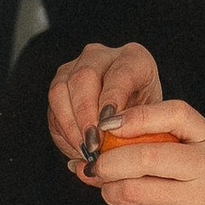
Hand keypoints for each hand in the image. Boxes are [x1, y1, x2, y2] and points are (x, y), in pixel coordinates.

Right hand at [47, 40, 161, 166]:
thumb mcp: (151, 120)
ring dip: (70, 124)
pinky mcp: (60, 82)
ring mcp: (76, 66)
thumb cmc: (144, 118)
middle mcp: (102, 56)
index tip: (108, 125)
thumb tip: (116, 135)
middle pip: (85, 76)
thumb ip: (138, 123)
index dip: (112, 99)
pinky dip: (63, 128)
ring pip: (62, 89)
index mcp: (134, 58)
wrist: (129, 118)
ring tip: (84, 148)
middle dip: (86, 114)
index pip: (120, 73)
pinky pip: (53, 104)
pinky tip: (76, 144)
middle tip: (92, 142)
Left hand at [73, 94, 204, 204]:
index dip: (136, 117)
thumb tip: (96, 144)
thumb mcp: (193, 156)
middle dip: (109, 162)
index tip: (108, 125)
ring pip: (133, 189)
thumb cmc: (204, 188)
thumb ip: (155, 143)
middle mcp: (204, 166)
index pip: (174, 114)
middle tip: (96, 167)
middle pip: (145, 156)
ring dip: (111, 190)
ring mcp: (194, 198)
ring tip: (111, 190)